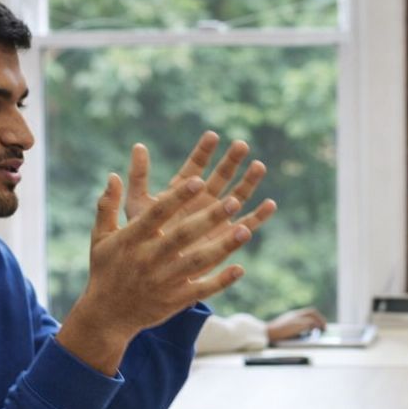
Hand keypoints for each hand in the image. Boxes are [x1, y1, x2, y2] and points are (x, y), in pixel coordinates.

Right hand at [57, 174, 250, 373]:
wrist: (106, 315)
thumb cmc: (105, 270)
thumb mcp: (101, 237)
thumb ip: (107, 206)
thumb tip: (113, 176)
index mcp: (131, 240)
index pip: (158, 214)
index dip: (178, 197)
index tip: (198, 179)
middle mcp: (148, 259)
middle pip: (183, 235)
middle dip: (209, 218)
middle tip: (233, 201)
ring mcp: (163, 281)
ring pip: (197, 261)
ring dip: (222, 247)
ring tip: (245, 230)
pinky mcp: (174, 301)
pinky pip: (201, 290)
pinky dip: (221, 281)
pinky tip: (240, 269)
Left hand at [125, 132, 276, 237]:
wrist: (155, 272)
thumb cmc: (142, 238)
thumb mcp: (137, 205)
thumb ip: (139, 177)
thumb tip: (138, 145)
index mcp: (183, 190)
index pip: (196, 165)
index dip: (204, 151)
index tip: (212, 135)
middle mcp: (203, 201)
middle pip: (221, 176)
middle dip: (231, 160)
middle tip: (241, 145)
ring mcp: (217, 218)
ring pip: (238, 196)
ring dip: (249, 182)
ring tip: (259, 166)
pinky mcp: (227, 238)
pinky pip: (247, 225)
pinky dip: (259, 216)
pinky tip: (270, 205)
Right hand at [266, 307, 326, 342]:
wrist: (268, 332)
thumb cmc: (276, 333)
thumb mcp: (286, 328)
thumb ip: (295, 328)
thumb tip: (305, 333)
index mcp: (292, 315)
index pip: (307, 311)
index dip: (315, 316)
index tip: (319, 321)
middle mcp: (295, 314)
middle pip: (312, 312)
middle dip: (320, 318)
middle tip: (324, 326)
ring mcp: (297, 318)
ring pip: (313, 316)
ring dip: (320, 322)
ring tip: (324, 328)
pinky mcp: (298, 324)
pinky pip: (311, 323)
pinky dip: (316, 326)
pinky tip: (318, 331)